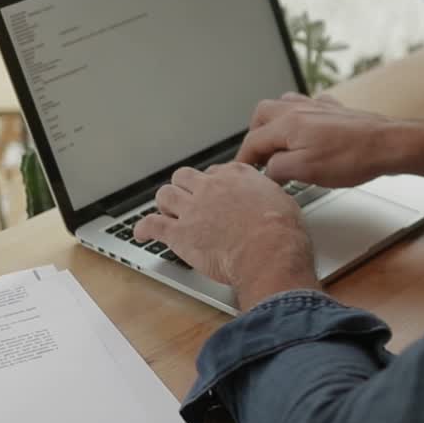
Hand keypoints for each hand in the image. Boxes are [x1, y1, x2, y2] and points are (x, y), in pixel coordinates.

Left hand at [133, 163, 317, 308]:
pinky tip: (141, 233)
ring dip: (165, 204)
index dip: (212, 183)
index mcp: (236, 175)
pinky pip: (152, 225)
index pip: (215, 171)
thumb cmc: (281, 232)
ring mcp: (193, 209)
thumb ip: (266, 195)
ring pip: (165, 195)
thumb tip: (268, 199)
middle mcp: (211, 187)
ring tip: (167, 213)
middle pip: (185, 177)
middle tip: (187, 199)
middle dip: (184, 187)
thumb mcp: (282, 200)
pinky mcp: (180, 234)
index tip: (214, 192)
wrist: (270, 251)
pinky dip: (143, 229)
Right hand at [236, 93, 397, 186]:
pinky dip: (301, 118)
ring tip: (279, 144)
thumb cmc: (352, 157)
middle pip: (262, 115)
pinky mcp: (334, 111)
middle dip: (255, 136)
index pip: (252, 141)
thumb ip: (278, 168)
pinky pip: (309, 106)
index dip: (244, 161)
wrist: (388, 144)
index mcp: (287, 123)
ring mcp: (317, 107)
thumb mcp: (306, 171)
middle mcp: (298, 109)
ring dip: (275, 123)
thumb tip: (267, 170)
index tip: (242, 175)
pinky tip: (308, 131)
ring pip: (283, 105)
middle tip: (259, 158)